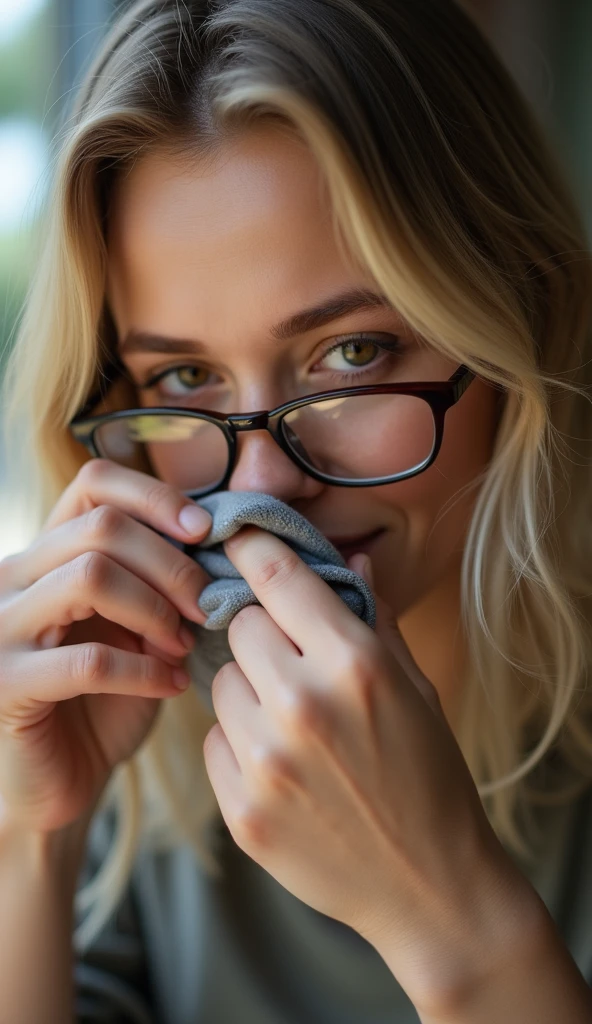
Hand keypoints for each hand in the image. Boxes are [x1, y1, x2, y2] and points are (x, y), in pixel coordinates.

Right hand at [0, 459, 211, 834]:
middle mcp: (13, 578)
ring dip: (156, 609)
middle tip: (207, 604)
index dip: (155, 496)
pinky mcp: (6, 685)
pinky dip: (144, 670)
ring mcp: (1, 629)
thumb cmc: (106, 700)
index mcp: (47, 554)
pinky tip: (171, 685)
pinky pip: (88, 661)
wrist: (58, 780)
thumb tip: (218, 543)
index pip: (93, 483)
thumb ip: (159, 583)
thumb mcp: (137, 627)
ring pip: (90, 575)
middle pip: (102, 525)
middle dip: (171, 563)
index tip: (204, 532)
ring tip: (185, 643)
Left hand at [202, 526, 538, 1013]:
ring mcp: (265, 763)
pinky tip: (281, 768)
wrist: (429, 883)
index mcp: (354, 664)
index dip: (252, 548)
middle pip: (238, 627)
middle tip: (290, 662)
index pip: (278, 577)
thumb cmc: (430, 773)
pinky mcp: (240, 811)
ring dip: (247, 691)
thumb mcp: (415, 687)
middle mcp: (302, 705)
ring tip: (290, 724)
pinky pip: (213, 743)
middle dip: (261, 635)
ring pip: (220, 684)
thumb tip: (346, 559)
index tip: (238, 538)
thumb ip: (374, 618)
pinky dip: (238, 746)